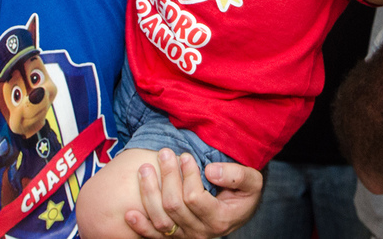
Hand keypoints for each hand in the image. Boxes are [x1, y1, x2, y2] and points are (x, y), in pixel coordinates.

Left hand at [126, 150, 262, 238]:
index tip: (185, 155)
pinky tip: (130, 212)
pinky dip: (140, 226)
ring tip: (145, 169)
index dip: (187, 175)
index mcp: (219, 219)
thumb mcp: (252, 180)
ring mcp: (185, 236)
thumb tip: (210, 171)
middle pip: (174, 206)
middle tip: (164, 153)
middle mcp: (201, 232)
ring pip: (161, 220)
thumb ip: (236, 175)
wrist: (238, 208)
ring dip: (149, 193)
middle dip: (167, 176)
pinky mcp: (174, 237)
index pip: (194, 198)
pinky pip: (154, 236)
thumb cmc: (244, 191)